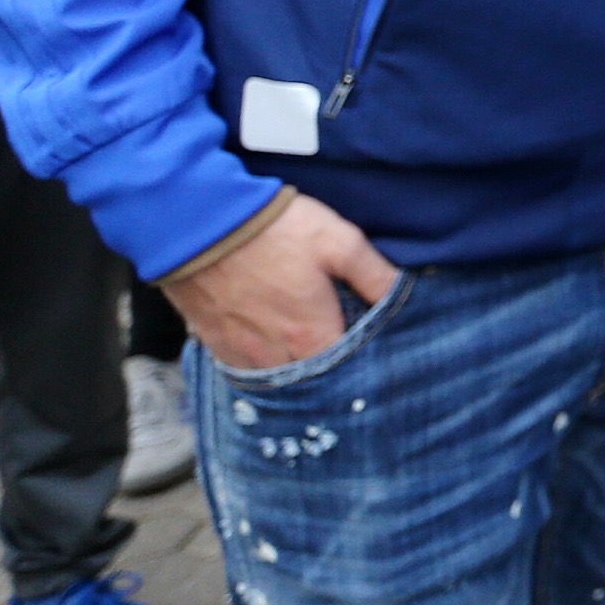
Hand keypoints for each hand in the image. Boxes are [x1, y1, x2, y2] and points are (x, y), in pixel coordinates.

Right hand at [171, 193, 398, 371]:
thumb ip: (375, 276)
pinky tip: (271, 346)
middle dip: (328, 376)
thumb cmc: (276, 230)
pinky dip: (260, 364)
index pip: (347, 373)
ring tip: (307, 353)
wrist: (201, 221)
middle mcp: (276, 356)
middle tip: (342, 358)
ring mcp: (241, 353)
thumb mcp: (340, 242)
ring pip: (275, 380)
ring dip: (293, 372)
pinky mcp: (213, 343)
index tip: (373, 357)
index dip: (362, 366)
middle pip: (310, 383)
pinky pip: (243, 369)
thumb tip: (403, 297)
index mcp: (312, 337)